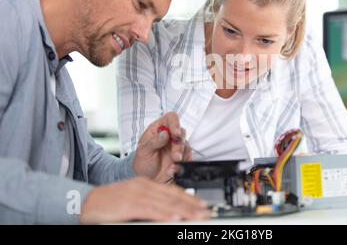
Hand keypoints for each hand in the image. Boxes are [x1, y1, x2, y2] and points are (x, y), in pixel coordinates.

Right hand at [80, 177, 209, 223]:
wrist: (85, 202)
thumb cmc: (109, 203)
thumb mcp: (134, 198)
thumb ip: (151, 202)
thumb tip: (170, 210)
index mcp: (145, 183)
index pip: (173, 190)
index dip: (189, 198)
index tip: (202, 205)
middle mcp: (143, 186)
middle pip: (173, 195)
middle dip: (192, 205)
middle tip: (207, 212)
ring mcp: (136, 194)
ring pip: (166, 202)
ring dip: (184, 210)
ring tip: (197, 216)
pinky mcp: (129, 204)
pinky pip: (151, 209)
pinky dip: (165, 213)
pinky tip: (175, 217)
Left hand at [132, 112, 191, 182]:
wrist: (147, 179)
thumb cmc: (143, 163)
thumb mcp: (143, 152)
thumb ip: (154, 142)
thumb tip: (164, 133)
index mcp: (157, 129)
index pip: (170, 118)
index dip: (175, 123)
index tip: (176, 133)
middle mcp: (169, 135)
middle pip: (180, 132)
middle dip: (179, 144)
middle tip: (175, 156)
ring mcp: (176, 145)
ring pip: (185, 144)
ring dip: (180, 154)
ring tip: (173, 164)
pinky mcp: (183, 155)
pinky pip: (188, 156)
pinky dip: (183, 162)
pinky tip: (173, 168)